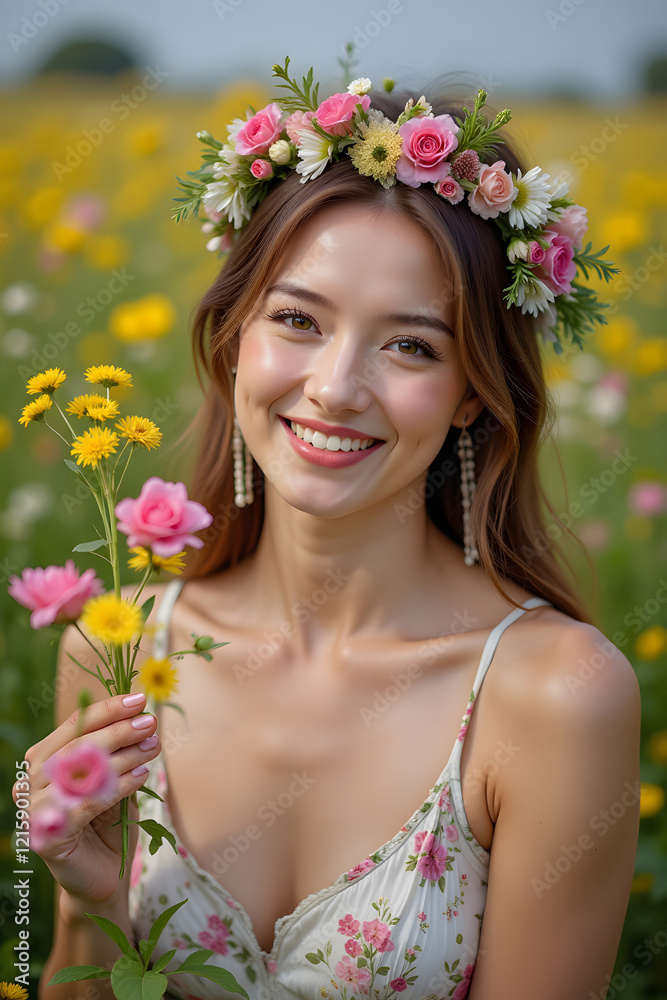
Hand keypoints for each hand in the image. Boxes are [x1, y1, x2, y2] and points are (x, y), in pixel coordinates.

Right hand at [13, 692, 159, 907]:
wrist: (105, 876)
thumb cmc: (108, 823)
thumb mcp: (115, 780)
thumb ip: (119, 753)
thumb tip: (141, 717)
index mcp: (44, 761)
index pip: (74, 725)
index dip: (107, 710)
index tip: (140, 700)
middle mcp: (32, 782)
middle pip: (76, 746)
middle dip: (117, 730)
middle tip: (150, 723)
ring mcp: (35, 811)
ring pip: (80, 773)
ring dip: (122, 756)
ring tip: (152, 747)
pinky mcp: (48, 838)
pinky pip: (84, 804)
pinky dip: (116, 787)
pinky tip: (141, 777)